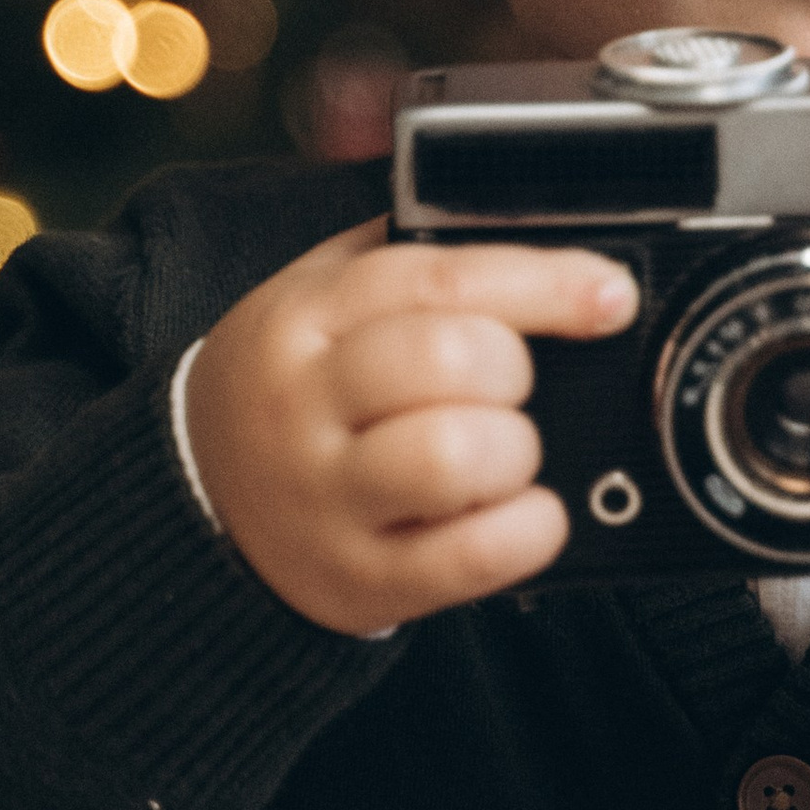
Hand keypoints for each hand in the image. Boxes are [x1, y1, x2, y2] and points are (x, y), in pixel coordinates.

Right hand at [184, 226, 637, 632]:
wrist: (201, 496)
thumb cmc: (298, 385)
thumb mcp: (325, 296)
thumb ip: (417, 257)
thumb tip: (550, 229)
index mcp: (306, 316)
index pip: (439, 280)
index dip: (545, 284)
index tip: (608, 295)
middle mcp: (306, 404)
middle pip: (448, 360)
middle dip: (513, 371)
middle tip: (510, 390)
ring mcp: (328, 498)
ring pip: (456, 456)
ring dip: (515, 452)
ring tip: (503, 454)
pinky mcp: (360, 579)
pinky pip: (470, 557)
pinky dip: (527, 532)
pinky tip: (524, 514)